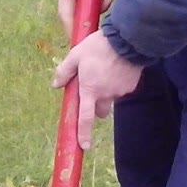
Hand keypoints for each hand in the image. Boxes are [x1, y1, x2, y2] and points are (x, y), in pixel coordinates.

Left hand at [51, 31, 141, 150]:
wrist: (127, 40)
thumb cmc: (98, 46)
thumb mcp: (75, 55)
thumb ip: (65, 71)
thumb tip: (56, 85)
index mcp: (90, 90)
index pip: (85, 117)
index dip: (83, 133)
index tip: (84, 145)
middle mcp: (105, 95)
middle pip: (99, 111)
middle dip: (95, 105)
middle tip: (92, 89)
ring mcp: (120, 92)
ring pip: (110, 99)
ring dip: (106, 92)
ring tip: (106, 70)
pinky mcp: (131, 86)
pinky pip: (121, 90)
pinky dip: (117, 83)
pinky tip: (117, 68)